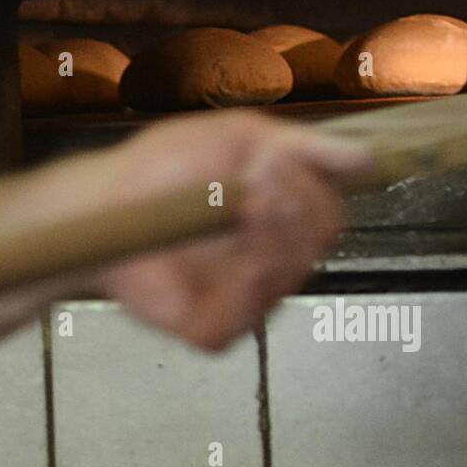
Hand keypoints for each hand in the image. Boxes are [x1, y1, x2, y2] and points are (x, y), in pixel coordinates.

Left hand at [95, 109, 372, 349]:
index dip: (311, 191)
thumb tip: (365, 158)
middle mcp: (270, 265)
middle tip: (258, 184)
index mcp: (282, 222)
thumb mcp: (238, 137)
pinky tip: (221, 257)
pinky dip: (239, 285)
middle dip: (292, 213)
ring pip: (284, 281)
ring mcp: (243, 300)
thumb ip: (304, 148)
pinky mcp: (212, 329)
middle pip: (314, 247)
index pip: (326, 216)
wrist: (102, 202)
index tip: (275, 162)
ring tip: (237, 206)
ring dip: (265, 241)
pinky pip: (243, 319)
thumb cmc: (164, 169)